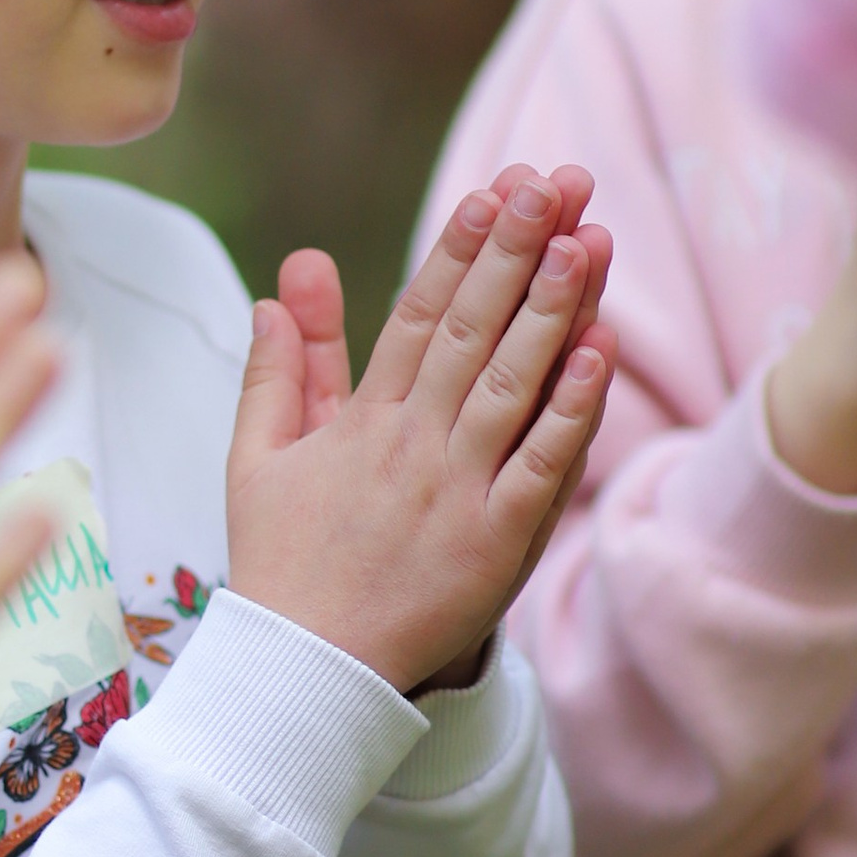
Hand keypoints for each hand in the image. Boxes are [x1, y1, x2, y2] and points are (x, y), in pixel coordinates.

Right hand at [227, 168, 615, 696]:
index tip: (490, 191)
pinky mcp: (496, 544)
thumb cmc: (282, 564)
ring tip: (587, 240)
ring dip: (552, 309)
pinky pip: (541, 466)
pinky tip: (599, 354)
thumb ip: (278, 371)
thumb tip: (278, 290)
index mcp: (362, 423)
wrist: (304, 673)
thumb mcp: (258, 459)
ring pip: (512, 384)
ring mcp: (457, 493)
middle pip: (471, 331)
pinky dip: (571, 409)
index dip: (457, 250)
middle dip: (515, 251)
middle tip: (555, 183)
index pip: (416, 315)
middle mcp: (412, 446)